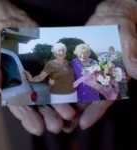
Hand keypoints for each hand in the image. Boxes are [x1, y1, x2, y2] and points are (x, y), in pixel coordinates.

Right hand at [0, 0, 75, 135]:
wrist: (12, 23)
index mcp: (13, 84)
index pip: (20, 106)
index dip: (28, 118)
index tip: (38, 128)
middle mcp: (28, 83)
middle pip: (38, 104)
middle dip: (48, 115)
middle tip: (58, 126)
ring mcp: (41, 75)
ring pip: (51, 94)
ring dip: (60, 106)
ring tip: (70, 116)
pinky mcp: (51, 66)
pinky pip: (59, 78)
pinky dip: (66, 88)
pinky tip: (74, 97)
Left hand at [63, 0, 136, 131]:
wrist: (109, 18)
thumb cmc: (121, 27)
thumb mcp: (127, 38)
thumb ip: (131, 55)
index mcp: (112, 77)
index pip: (105, 99)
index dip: (96, 112)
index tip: (84, 124)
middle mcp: (98, 77)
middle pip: (87, 99)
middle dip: (76, 112)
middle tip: (63, 126)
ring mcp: (86, 71)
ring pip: (76, 90)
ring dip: (66, 102)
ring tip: (54, 115)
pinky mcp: (77, 63)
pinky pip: (68, 75)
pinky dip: (61, 84)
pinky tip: (52, 91)